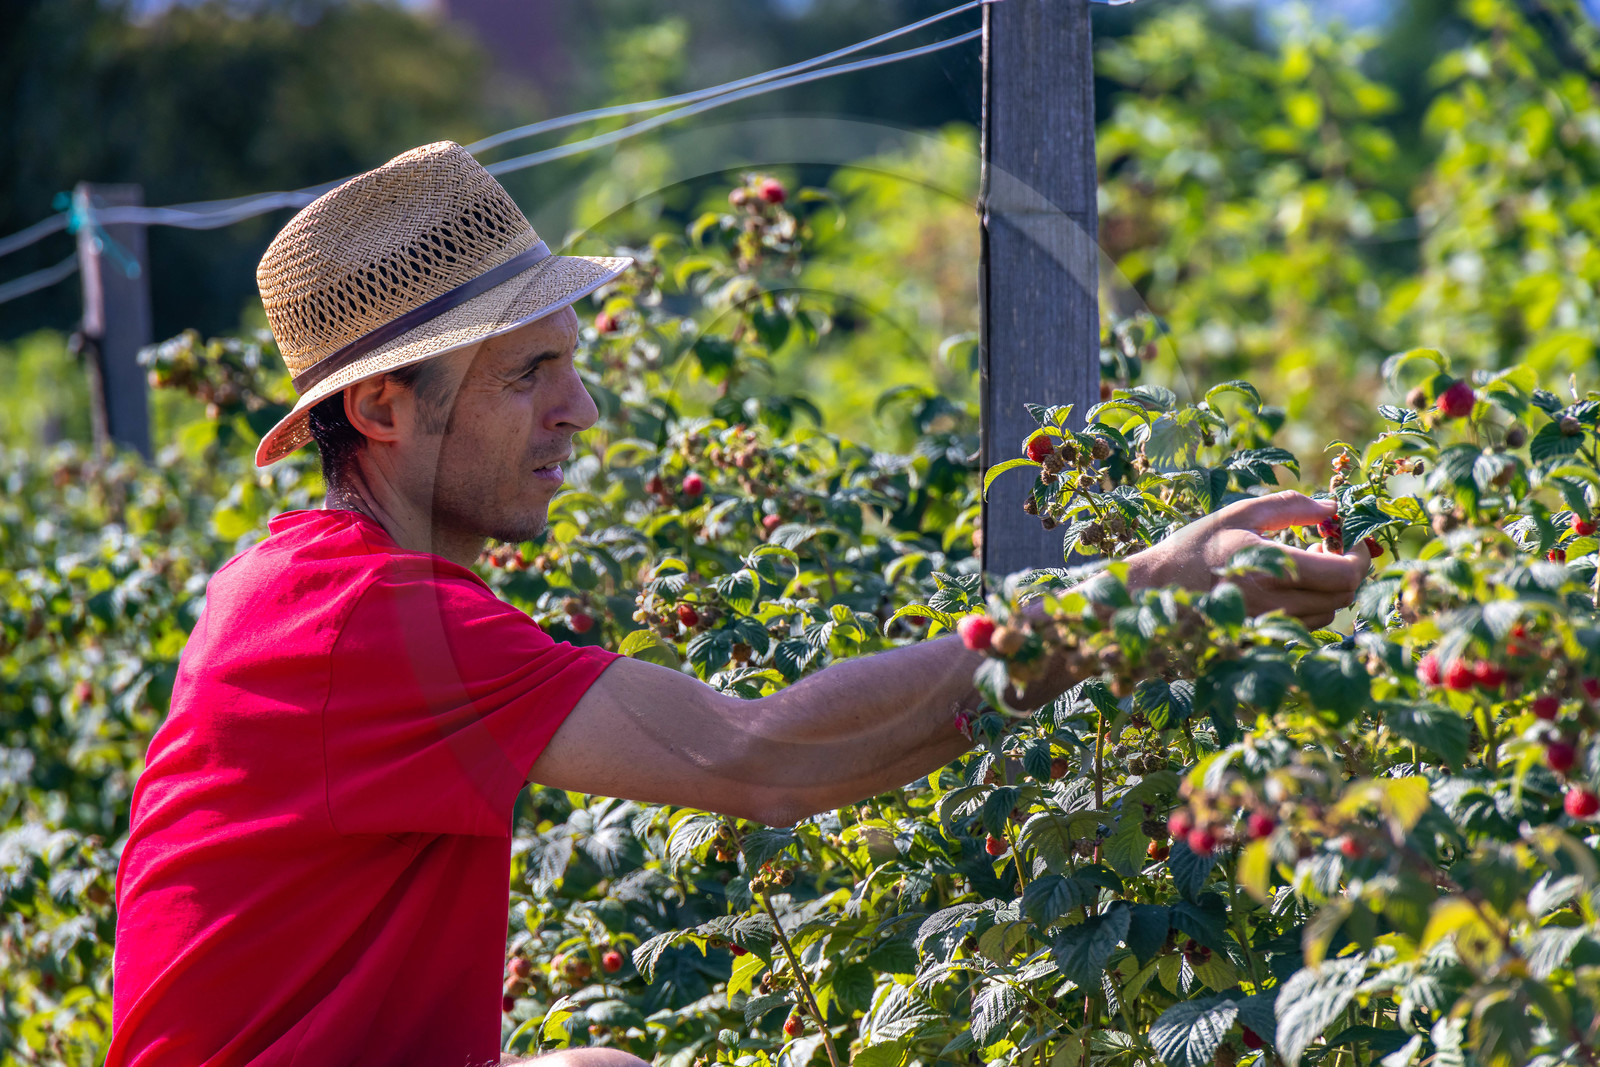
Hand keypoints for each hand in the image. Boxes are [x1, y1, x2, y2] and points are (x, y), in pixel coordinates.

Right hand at [1124, 490, 1369, 628]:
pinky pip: (1304, 626)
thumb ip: (1290, 507)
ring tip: (1310, 565)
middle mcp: (1273, 601)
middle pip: (1342, 596)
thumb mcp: (1240, 514)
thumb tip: (1332, 507)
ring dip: (1330, 589)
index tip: (1349, 537)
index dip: (1358, 556)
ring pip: (1327, 613)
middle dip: (1348, 569)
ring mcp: (1267, 623)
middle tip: (1331, 546)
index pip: (1343, 573)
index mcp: (1270, 566)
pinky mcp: (1260, 636)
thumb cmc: (1196, 545)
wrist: (1155, 587)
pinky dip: (1311, 606)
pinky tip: (1291, 586)